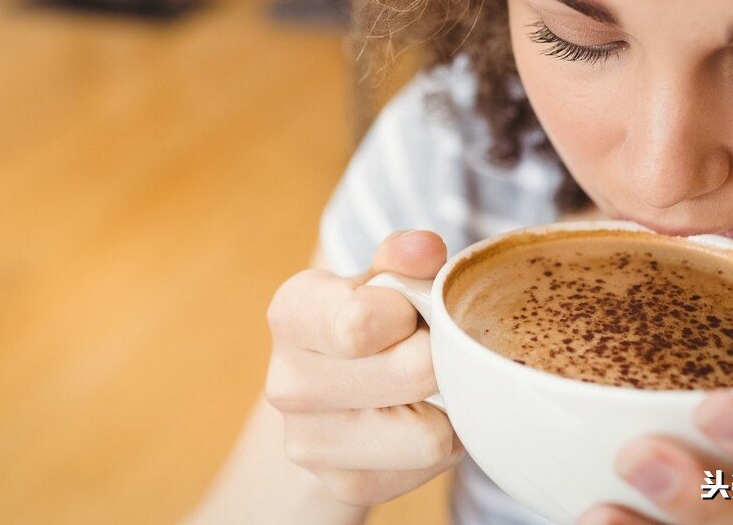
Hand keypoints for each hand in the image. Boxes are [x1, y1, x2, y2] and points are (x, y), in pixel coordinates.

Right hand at [264, 230, 462, 506]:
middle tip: (423, 347)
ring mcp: (309, 443)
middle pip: (413, 372)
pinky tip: (416, 418)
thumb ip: (405, 257)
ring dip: (446, 404)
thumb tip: (424, 249)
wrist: (340, 396)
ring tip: (423, 387)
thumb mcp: (385, 278)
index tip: (406, 311)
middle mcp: (286, 382)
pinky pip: (432, 464)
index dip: (409, 313)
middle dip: (438, 355)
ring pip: (429, 432)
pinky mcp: (343, 484)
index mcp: (292, 312)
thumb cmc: (375, 320)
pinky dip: (442, 439)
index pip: (360, 323)